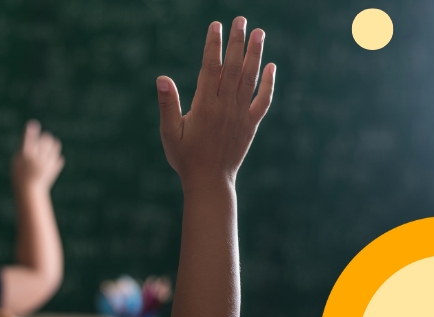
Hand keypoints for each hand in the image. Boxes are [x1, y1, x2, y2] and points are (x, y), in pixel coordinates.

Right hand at [12, 120, 64, 190]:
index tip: (33, 124)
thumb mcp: (17, 161)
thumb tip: (33, 132)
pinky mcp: (55, 168)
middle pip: (45, 139)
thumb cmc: (20, 174)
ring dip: (52, 144)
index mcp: (25, 156)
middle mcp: (37, 159)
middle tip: (42, 141)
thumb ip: (24, 147)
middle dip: (44, 138)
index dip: (30, 131)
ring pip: (55, 145)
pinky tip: (48, 163)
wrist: (30, 191)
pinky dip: (54, 158)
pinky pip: (59, 157)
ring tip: (47, 149)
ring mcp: (47, 163)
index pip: (28, 140)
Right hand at [156, 17, 275, 185]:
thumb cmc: (184, 157)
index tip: (215, 26)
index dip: (214, 45)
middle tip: (241, 19)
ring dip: (255, 54)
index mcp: (205, 106)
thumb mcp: (169, 132)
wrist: (209, 181)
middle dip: (237, 41)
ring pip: (250, 78)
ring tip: (259, 32)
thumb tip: (162, 79)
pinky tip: (271, 66)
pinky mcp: (251, 124)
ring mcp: (241, 115)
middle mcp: (226, 107)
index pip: (211, 67)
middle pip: (234, 67)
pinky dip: (268, 83)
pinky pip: (263, 100)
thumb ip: (167, 105)